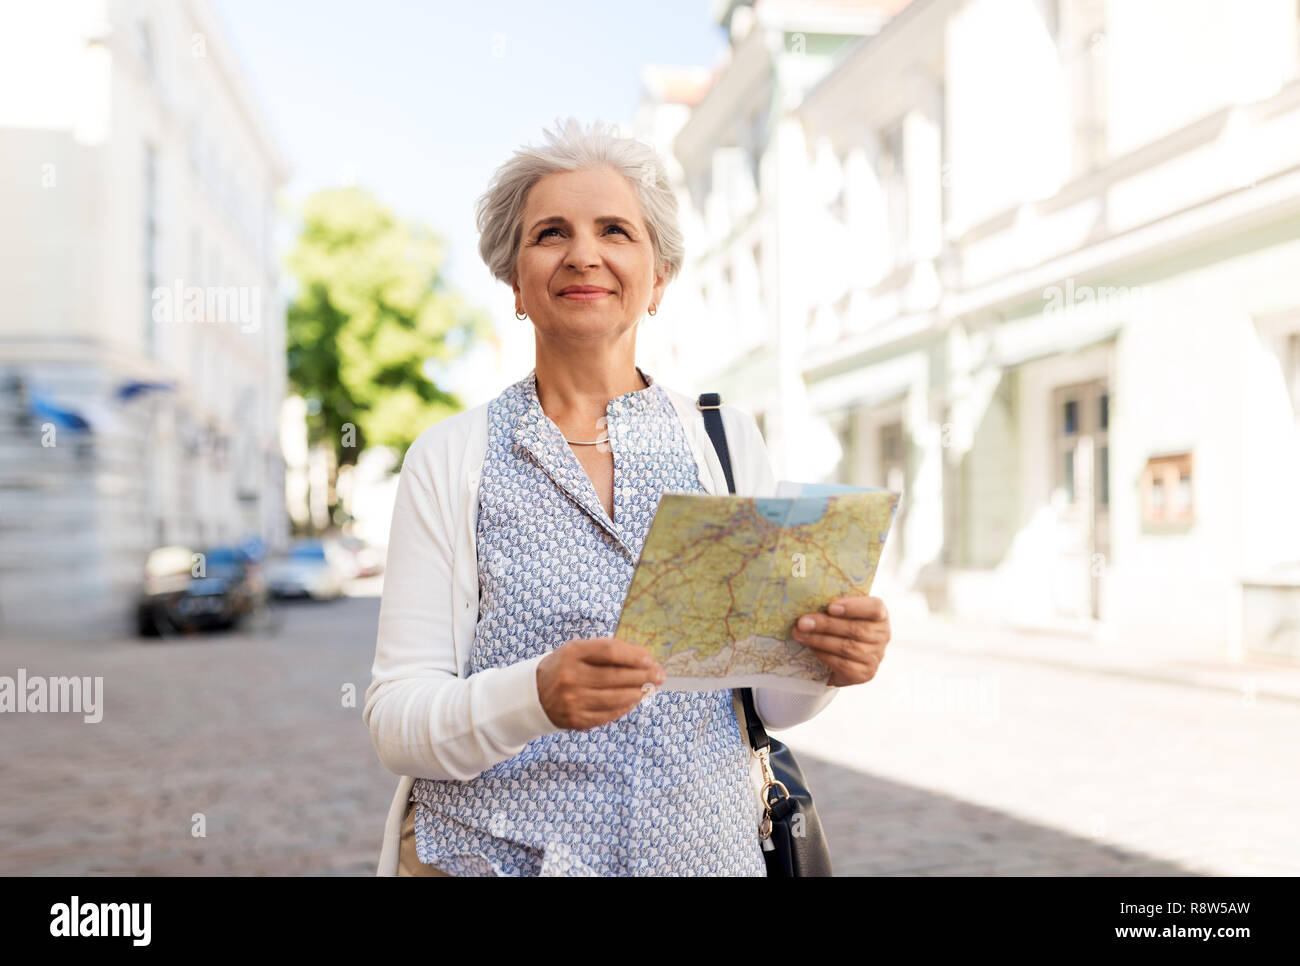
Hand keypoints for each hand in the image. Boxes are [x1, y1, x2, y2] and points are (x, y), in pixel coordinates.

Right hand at [537, 637, 664, 729]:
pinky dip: (625, 707)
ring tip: (650, 688)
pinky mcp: (576, 720)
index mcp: (571, 653)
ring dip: (638, 693)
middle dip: (643, 676)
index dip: (633, 655)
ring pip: (616, 698)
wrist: (534, 695)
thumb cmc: (564, 667)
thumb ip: (606, 651)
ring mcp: (573, 701)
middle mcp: (570, 677)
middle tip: (660, 675)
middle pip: (616, 676)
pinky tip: (634, 700)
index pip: (609, 651)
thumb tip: (643, 659)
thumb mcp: (577, 650)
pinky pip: (609, 714)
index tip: (650, 658)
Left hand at [790, 595, 890, 686]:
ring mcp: (875, 656)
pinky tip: (811, 648)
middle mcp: (882, 635)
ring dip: (819, 640)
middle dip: (826, 625)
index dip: (853, 607)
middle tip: (802, 622)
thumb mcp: (841, 611)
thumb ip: (832, 606)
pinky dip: (824, 655)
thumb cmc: (841, 624)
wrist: (843, 655)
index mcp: (879, 614)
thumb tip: (806, 602)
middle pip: (855, 629)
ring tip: (800, 634)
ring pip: (847, 647)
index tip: (830, 607)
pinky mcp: (865, 673)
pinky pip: (843, 664)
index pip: (874, 608)